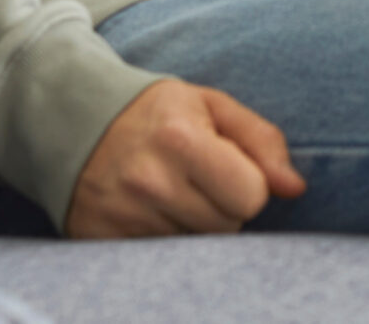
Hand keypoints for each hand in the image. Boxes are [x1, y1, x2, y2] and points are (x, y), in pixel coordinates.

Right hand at [63, 79, 307, 238]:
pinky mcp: (103, 242)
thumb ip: (261, 140)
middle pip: (227, 227)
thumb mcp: (211, 105)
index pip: (251, 196)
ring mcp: (123, 216)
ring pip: (198, 250)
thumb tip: (295, 188)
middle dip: (224, 206)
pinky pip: (163, 262)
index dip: (250, 184)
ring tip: (173, 193)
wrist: (72, 120)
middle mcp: (149, 182)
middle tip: (197, 179)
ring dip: (196, 227)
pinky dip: (167, 242)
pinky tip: (153, 213)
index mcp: (180, 139)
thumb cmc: (157, 113)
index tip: (231, 167)